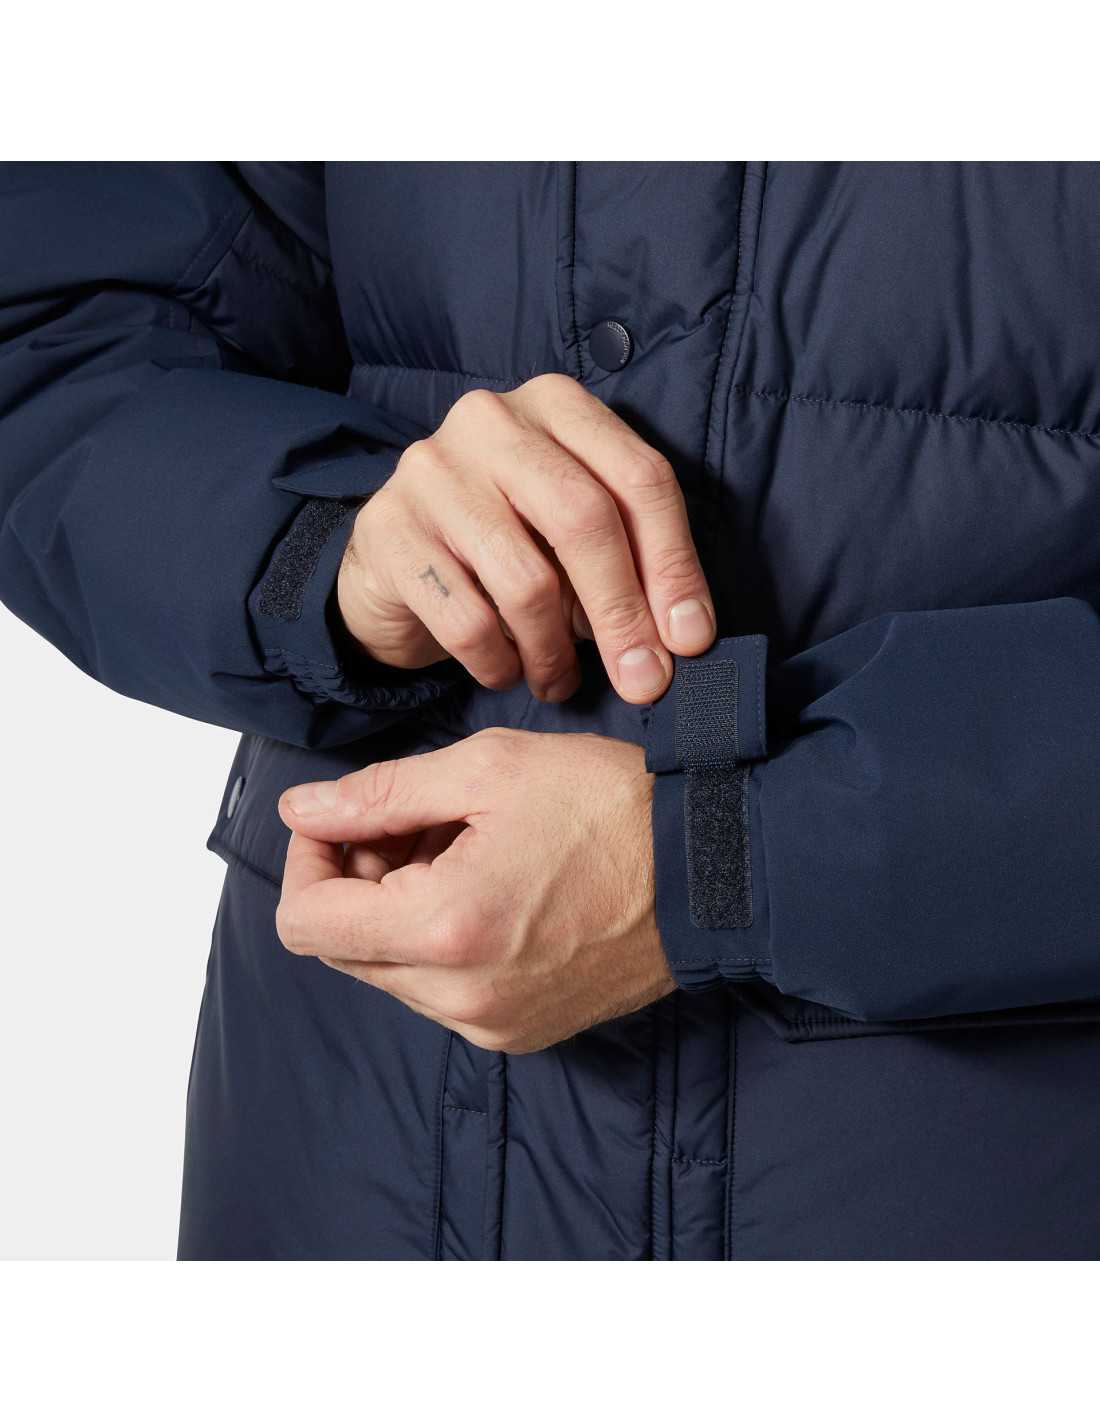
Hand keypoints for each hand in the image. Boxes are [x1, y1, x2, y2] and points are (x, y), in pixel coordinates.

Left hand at [275, 729, 674, 1053]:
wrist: (712, 871)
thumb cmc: (611, 809)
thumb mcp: (488, 770)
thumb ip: (380, 794)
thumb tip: (302, 810)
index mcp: (444, 930)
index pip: (304, 922)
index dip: (308, 860)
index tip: (342, 819)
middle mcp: (459, 997)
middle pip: (342, 948)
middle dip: (356, 879)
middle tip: (413, 821)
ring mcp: (491, 1024)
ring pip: (389, 970)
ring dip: (398, 908)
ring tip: (462, 849)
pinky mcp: (519, 1031)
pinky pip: (440, 991)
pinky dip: (440, 940)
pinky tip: (488, 888)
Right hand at [338, 373, 714, 704]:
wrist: (393, 565)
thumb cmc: (506, 548)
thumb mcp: (573, 535)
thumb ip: (630, 563)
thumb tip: (684, 636)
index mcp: (556, 404)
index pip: (639, 478)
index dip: (674, 566)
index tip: (690, 640)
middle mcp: (491, 421)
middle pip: (585, 520)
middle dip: (624, 615)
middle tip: (643, 681)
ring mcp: (430, 470)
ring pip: (527, 581)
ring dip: (555, 652)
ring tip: (559, 679)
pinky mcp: (387, 529)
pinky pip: (468, 622)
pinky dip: (499, 664)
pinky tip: (505, 670)